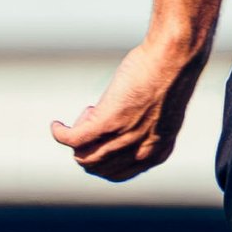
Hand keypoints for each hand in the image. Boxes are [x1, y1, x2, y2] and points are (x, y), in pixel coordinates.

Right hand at [50, 38, 205, 180]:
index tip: (102, 134)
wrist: (174, 59)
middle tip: (96, 116)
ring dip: (77, 137)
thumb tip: (125, 126)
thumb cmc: (170, 77)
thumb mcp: (164, 113)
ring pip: (84, 157)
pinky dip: (60, 134)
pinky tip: (57, 125)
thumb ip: (149, 128)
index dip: (102, 155)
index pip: (116, 173)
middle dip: (88, 145)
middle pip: (96, 167)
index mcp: (156, 154)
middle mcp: (141, 152)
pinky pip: (73, 139)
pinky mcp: (107, 121)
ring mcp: (124, 139)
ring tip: (88, 113)